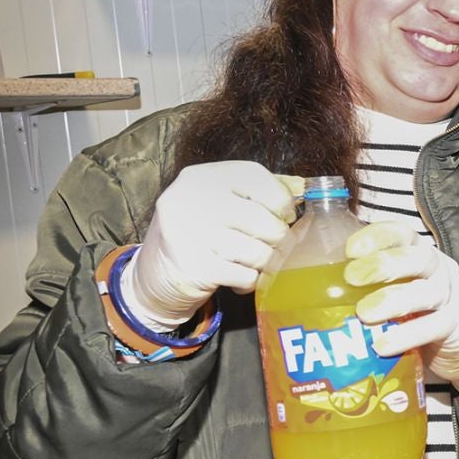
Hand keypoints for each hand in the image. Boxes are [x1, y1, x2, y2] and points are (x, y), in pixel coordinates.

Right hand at [124, 163, 302, 325]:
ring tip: (255, 264)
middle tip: (273, 247)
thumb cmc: (200, 233)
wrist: (153, 273)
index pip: (263, 181)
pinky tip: (238, 278)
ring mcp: (190, 232)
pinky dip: (250, 281)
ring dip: (266, 264)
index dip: (284, 202)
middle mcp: (192, 198)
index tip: (285, 216)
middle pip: (267, 221)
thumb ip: (261, 191)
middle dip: (280, 241)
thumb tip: (305, 187)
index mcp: (204, 176)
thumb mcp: (222, 202)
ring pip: (260, 252)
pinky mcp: (194, 266)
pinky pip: (247, 276)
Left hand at [344, 223, 458, 404]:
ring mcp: (451, 297)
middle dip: (383, 265)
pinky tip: (382, 344)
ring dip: (393, 300)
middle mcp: (438, 270)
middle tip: (352, 278)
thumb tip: (306, 285)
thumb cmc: (415, 315)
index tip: (349, 249)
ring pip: (427, 292)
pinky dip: (407, 335)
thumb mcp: (395, 291)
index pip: (402, 234)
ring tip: (364, 315)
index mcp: (419, 254)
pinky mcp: (456, 326)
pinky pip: (434, 326)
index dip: (377, 237)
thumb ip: (366, 286)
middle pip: (417, 258)